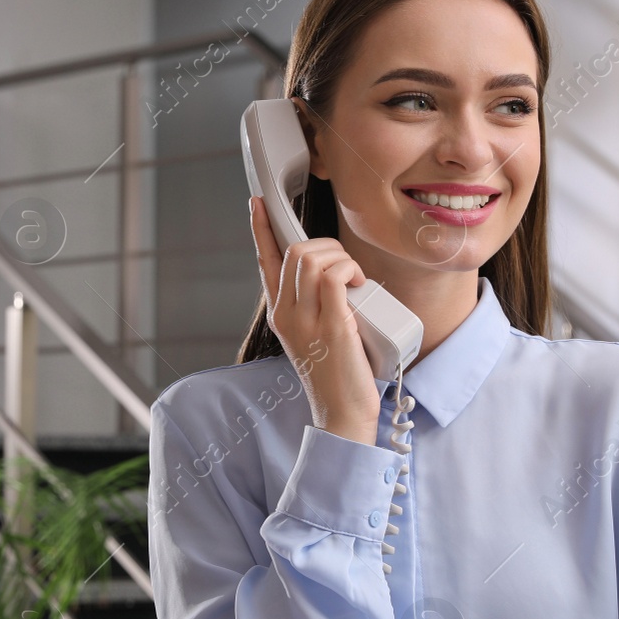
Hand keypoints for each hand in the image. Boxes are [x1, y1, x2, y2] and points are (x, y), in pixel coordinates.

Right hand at [250, 195, 380, 444]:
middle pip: (295, 251)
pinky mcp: (331, 326)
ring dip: (342, 257)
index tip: (258, 204)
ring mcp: (307, 320)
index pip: (265, 262)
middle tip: (348, 267)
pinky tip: (360, 284)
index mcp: (280, 315)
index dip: (261, 229)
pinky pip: (334, 276)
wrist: (342, 414)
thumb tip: (340, 277)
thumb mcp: (318, 335)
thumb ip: (319, 306)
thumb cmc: (338, 375)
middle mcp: (286, 315)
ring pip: (313, 258)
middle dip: (327, 245)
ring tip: (357, 281)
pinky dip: (350, 270)